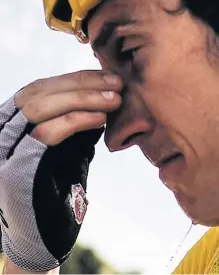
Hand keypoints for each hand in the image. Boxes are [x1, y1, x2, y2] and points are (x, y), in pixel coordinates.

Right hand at [0, 70, 121, 270]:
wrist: (43, 233)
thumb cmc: (59, 184)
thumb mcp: (67, 143)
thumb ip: (74, 117)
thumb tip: (103, 88)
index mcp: (13, 122)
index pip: (41, 87)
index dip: (77, 78)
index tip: (109, 76)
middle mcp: (1, 131)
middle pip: (38, 92)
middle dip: (82, 84)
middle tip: (117, 84)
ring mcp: (3, 150)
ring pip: (39, 108)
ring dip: (83, 98)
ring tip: (115, 99)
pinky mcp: (14, 171)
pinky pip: (45, 134)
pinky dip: (76, 121)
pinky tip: (101, 119)